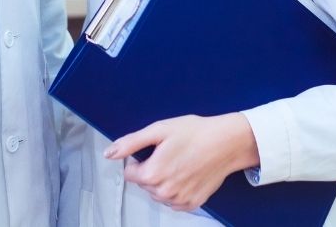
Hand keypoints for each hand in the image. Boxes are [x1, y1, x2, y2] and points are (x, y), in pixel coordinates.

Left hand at [104, 113, 258, 211]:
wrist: (225, 142)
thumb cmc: (194, 132)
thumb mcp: (158, 130)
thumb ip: (131, 143)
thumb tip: (110, 153)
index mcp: (152, 174)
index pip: (130, 173)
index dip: (138, 159)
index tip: (153, 149)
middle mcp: (164, 193)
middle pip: (144, 184)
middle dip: (150, 169)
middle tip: (168, 152)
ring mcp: (179, 201)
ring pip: (158, 193)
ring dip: (162, 180)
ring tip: (178, 160)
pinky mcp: (192, 204)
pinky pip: (174, 201)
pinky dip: (176, 189)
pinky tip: (185, 173)